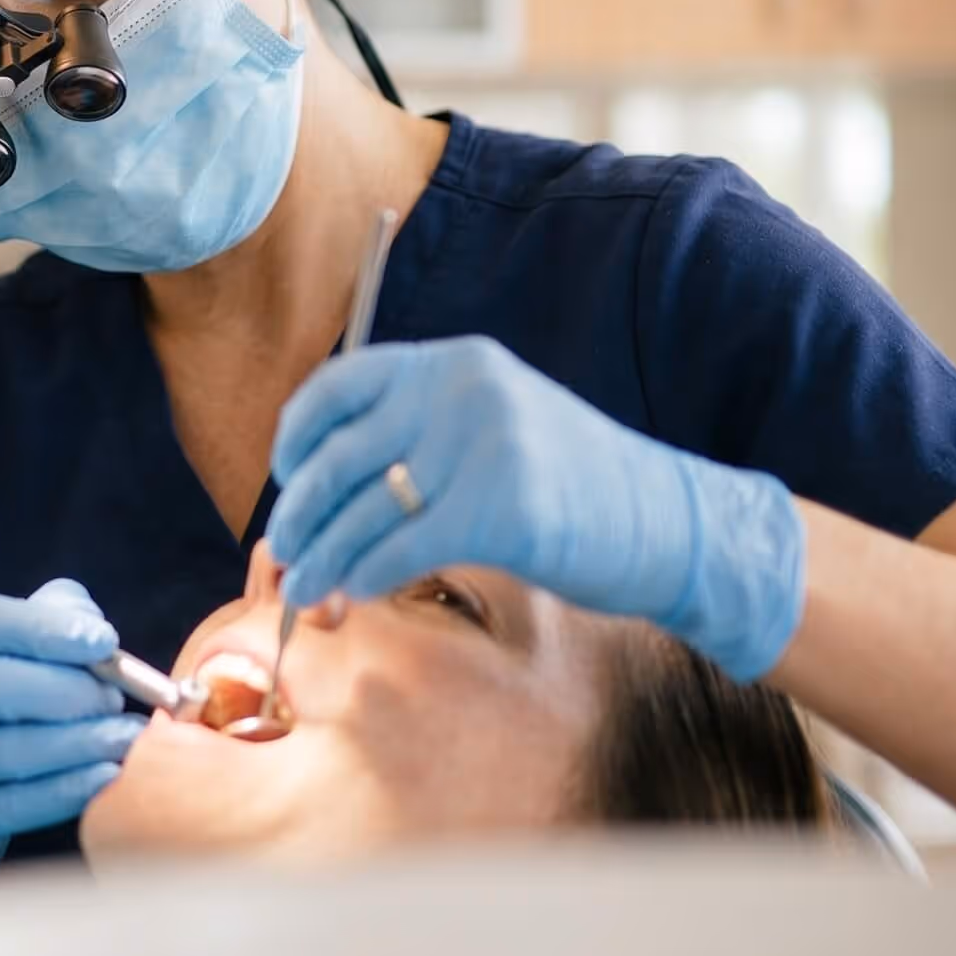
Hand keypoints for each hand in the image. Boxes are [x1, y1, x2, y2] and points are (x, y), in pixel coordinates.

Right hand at [0, 578, 147, 893]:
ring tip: (125, 737)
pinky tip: (104, 776)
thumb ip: (44, 618)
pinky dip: (63, 791)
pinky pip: (7, 806)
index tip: (104, 641)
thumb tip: (88, 622)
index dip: (44, 630)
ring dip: (77, 743)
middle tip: (114, 699)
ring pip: (4, 752)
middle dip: (68, 691)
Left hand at [265, 337, 804, 681]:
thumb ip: (417, 436)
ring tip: (305, 590)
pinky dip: (365, 575)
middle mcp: (465, 390)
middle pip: (340, 455)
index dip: (297, 435)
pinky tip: (356, 592)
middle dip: (301, 513)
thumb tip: (316, 490)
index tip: (287, 479)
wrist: (671, 522)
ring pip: (363, 509)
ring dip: (322, 557)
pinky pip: (401, 547)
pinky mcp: (503, 509)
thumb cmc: (570, 490)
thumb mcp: (491, 428)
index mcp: (455, 362)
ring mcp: (486, 445)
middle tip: (284, 554)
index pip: (340, 384)